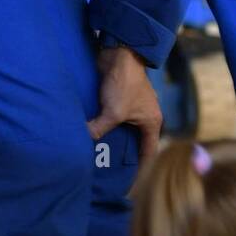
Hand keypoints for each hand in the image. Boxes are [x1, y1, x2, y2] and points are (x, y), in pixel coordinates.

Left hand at [90, 45, 162, 164]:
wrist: (120, 55)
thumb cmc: (124, 84)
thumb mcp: (113, 113)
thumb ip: (99, 130)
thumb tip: (83, 140)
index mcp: (152, 121)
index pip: (149, 151)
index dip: (142, 167)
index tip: (131, 181)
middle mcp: (146, 115)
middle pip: (137, 141)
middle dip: (126, 154)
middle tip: (112, 169)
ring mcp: (133, 106)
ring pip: (125, 129)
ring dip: (114, 139)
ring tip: (100, 153)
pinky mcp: (121, 98)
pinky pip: (115, 118)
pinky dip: (106, 126)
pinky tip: (94, 132)